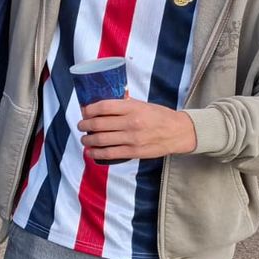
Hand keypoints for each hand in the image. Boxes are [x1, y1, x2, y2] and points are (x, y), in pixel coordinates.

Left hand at [77, 97, 195, 161]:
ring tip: (84, 139)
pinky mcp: (134, 152)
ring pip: (101, 140)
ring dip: (87, 140)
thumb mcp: (142, 104)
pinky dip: (96, 153)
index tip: (84, 111)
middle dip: (84, 125)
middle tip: (80, 126)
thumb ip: (124, 104)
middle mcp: (131, 123)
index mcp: (133, 108)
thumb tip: (102, 105)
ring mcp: (132, 139)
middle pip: (99, 124)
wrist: (179, 132)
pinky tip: (90, 152)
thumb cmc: (159, 116)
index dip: (89, 109)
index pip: (104, 107)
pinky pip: (110, 153)